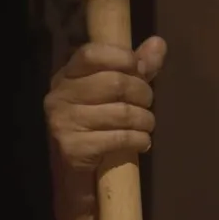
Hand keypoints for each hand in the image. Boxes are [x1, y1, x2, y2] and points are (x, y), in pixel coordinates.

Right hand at [45, 37, 167, 206]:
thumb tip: (159, 43)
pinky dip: (139, 141)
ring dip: (145, 121)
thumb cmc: (101, 128)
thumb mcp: (119, 94)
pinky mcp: (71, 148)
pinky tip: (140, 144)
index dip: (123, 58)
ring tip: (145, 127)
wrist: (79, 176)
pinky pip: (119, 138)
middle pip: (116, 82)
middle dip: (144, 95)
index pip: (92, 53)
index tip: (140, 70)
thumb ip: (137, 69)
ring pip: (123, 112)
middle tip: (147, 107)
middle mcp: (59, 95)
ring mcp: (62, 122)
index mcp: (67, 76)